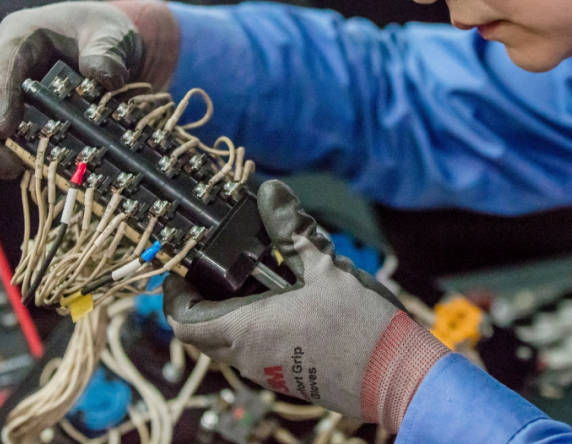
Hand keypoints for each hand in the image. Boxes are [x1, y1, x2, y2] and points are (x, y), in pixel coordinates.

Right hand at [0, 0, 177, 178]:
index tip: (2, 129)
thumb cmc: (102, 32)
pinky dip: (6, 155)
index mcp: (21, 35)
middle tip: (7, 166)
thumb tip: (106, 76)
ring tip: (18, 171)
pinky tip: (32, 169)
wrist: (103, 41)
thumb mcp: (112, 33)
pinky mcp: (6, 110)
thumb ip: (108, 51)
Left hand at [163, 181, 448, 432]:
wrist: (399, 378)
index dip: (173, 295)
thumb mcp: (326, 267)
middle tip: (217, 268)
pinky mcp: (292, 379)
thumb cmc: (362, 327)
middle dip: (202, 301)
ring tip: (260, 279)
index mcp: (249, 330)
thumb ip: (293, 230)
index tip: (181, 270)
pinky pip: (258, 353)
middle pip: (203, 334)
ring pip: (232, 344)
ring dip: (234, 313)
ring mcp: (271, 372)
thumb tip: (271, 193)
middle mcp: (252, 357)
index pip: (183, 321)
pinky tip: (290, 303)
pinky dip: (259, 327)